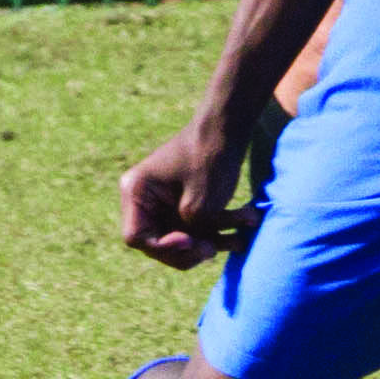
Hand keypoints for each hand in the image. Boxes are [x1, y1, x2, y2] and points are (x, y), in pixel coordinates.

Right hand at [120, 116, 255, 270]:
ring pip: (182, 239)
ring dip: (212, 242)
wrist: (229, 126)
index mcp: (136, 192)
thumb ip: (191, 235)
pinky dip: (218, 232)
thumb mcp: (201, 203)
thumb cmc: (211, 156)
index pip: (136, 237)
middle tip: (212, 250)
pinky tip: (243, 230)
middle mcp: (144, 199)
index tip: (190, 242)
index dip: (162, 248)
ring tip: (239, 239)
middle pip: (158, 244)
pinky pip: (196, 230)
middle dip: (188, 250)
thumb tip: (192, 252)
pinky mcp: (183, 205)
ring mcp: (163, 203)